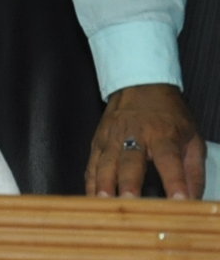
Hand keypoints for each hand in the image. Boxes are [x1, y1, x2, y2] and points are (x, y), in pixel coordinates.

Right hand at [89, 84, 206, 198]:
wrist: (141, 83)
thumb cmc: (169, 114)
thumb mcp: (192, 137)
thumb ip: (193, 170)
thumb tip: (194, 199)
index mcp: (163, 134)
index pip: (169, 160)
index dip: (174, 181)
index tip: (178, 200)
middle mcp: (135, 134)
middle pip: (130, 161)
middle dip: (128, 182)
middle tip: (129, 202)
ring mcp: (112, 136)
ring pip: (105, 162)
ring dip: (104, 183)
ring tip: (103, 202)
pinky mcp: (98, 139)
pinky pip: (92, 163)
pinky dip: (91, 180)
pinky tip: (92, 197)